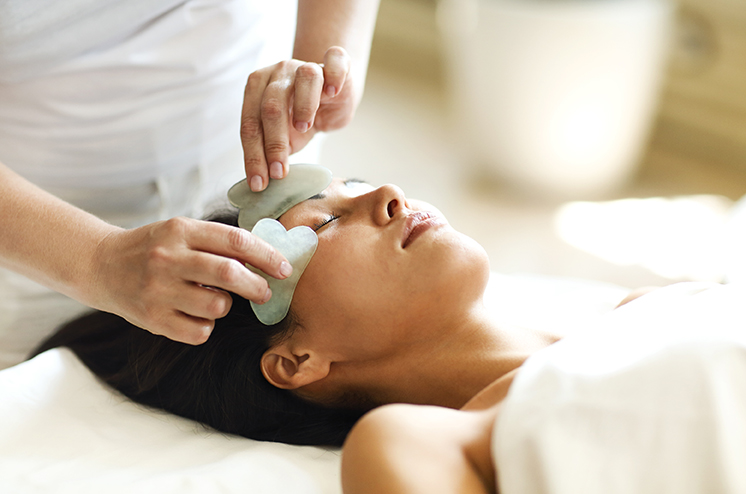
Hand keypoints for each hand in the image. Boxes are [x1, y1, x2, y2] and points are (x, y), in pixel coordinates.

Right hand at [90, 217, 291, 343]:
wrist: (101, 266)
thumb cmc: (154, 248)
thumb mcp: (181, 232)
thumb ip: (218, 242)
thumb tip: (267, 258)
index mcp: (180, 231)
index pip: (235, 241)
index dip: (266, 256)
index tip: (284, 268)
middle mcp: (168, 259)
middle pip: (229, 274)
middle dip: (258, 286)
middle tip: (266, 292)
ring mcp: (158, 290)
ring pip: (217, 305)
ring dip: (226, 305)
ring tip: (215, 299)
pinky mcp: (152, 319)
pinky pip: (200, 330)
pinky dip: (206, 325)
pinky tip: (195, 314)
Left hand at [240, 46, 356, 191]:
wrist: (331, 96)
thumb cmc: (302, 117)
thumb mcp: (284, 137)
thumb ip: (270, 151)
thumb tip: (260, 182)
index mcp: (258, 89)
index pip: (250, 124)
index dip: (254, 155)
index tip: (260, 183)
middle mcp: (279, 73)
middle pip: (271, 105)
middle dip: (273, 143)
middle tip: (279, 172)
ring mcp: (307, 65)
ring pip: (303, 79)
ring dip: (302, 106)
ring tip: (304, 129)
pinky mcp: (336, 64)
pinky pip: (335, 61)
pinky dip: (334, 75)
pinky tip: (332, 92)